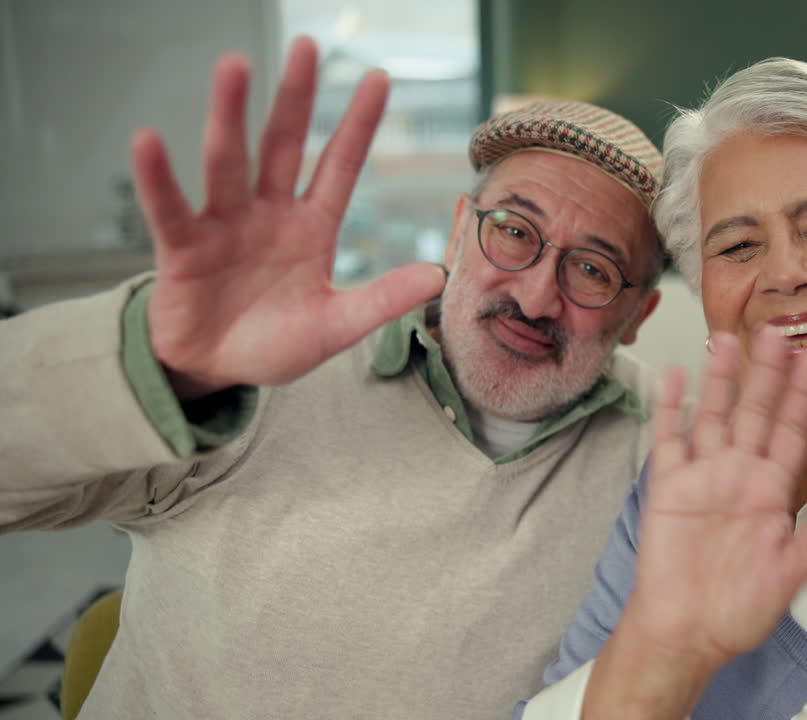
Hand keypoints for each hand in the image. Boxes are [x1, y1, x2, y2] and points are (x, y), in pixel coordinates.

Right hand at [133, 36, 445, 397]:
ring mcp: (224, 225)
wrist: (215, 370)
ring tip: (234, 65)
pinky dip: (158, 178)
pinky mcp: (183, 248)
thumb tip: (436, 275)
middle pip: (284, 144)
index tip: (378, 78)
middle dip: (296, 97)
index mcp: (312, 227)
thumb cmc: (275, 344)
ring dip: (229, 114)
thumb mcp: (337, 327)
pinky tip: (149, 141)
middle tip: (306, 46)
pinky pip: (169, 209)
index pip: (340, 165)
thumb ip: (381, 301)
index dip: (358, 124)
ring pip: (228, 161)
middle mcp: (269, 213)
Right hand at [585, 330, 806, 717]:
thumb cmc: (738, 612)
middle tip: (776, 331)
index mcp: (773, 492)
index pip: (792, 433)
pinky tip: (675, 376)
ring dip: (721, 378)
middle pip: (755, 412)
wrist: (684, 632)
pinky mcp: (668, 486)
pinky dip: (670, 407)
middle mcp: (739, 475)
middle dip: (766, 373)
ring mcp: (703, 476)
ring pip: (714, 414)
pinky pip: (669, 438)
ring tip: (727, 340)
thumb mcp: (791, 574)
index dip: (803, 398)